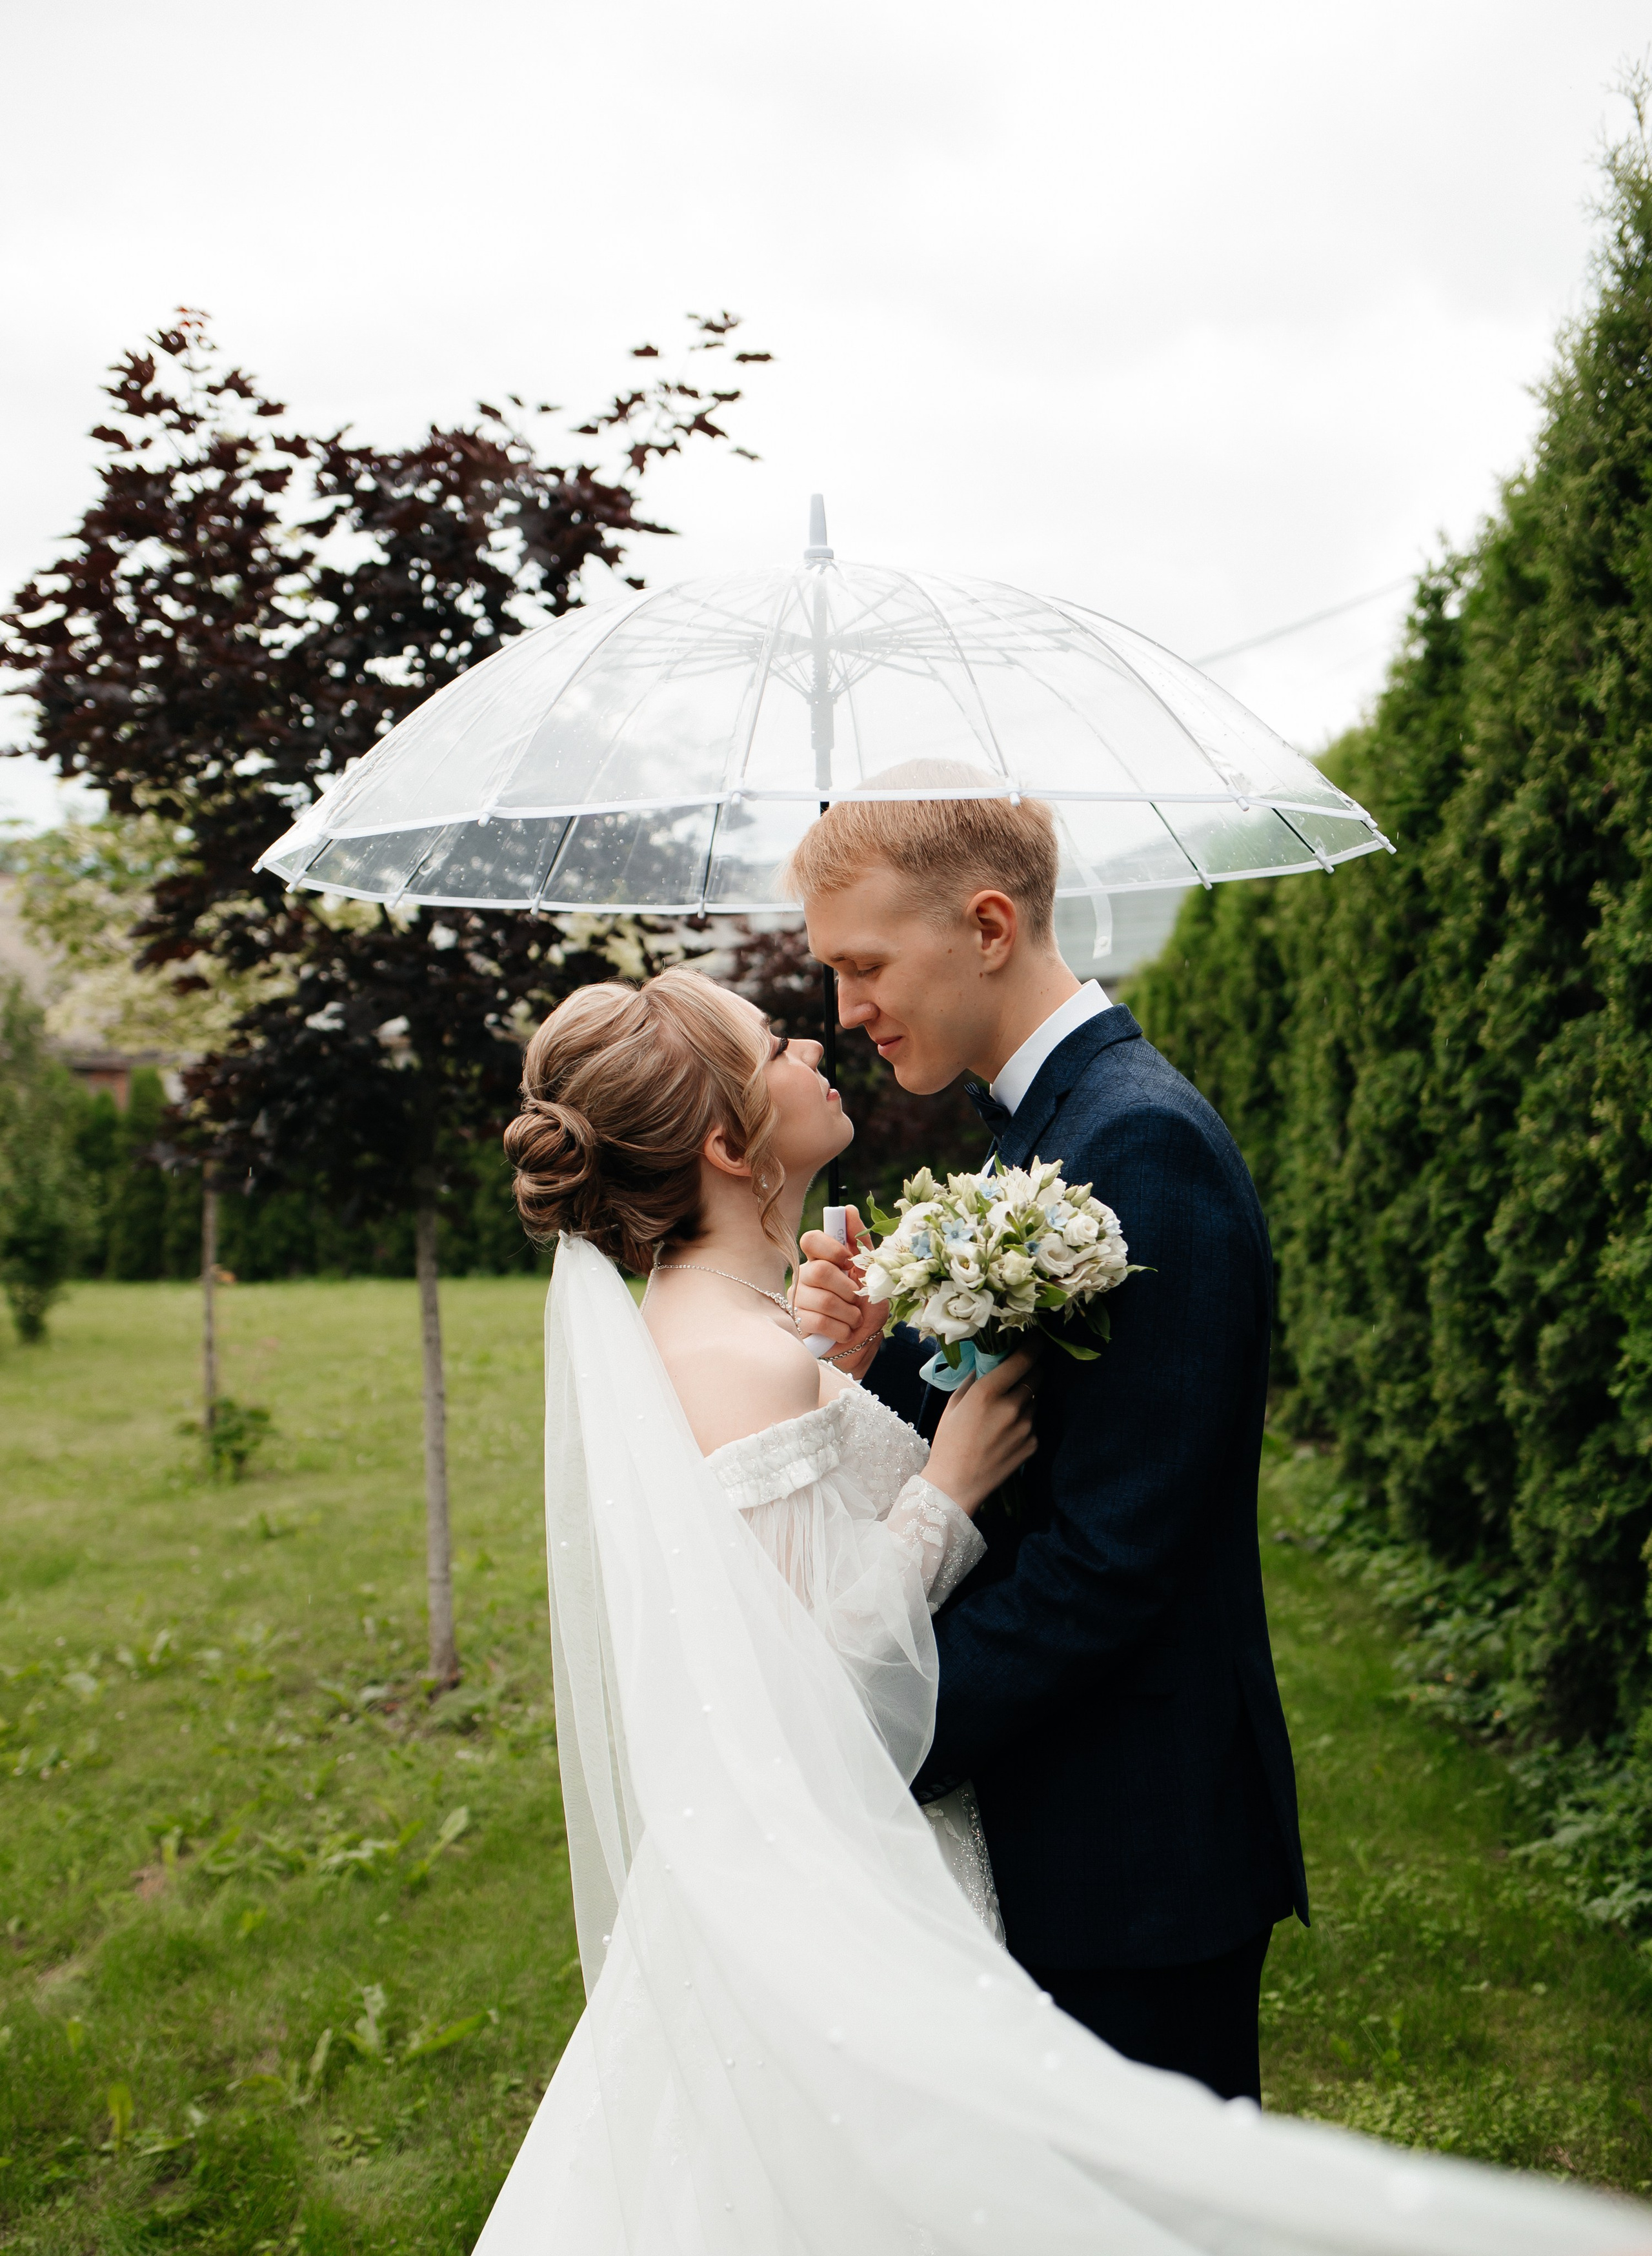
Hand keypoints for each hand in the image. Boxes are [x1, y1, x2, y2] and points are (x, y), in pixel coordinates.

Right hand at [795, 1206, 886, 1377]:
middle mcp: (804, 1277)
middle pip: (820, 1271)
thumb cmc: (867, 1307)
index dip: (831, 1248)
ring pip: (823, 1300)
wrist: (865, 1344)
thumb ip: (860, 1244)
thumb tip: (849, 1210)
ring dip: (849, 1314)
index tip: (848, 1262)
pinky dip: (841, 1329)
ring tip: (853, 1319)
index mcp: (821, 1260)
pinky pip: (818, 1322)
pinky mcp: (797, 1325)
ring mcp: (797, 1301)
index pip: (811, 1239)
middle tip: (856, 1298)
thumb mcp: (872, 1274)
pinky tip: (843, 1332)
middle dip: (848, 1289)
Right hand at [925, 1346, 1040, 1516]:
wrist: (956, 1485)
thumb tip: (988, 1359)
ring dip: (1026, 1397)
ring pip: (1035, 1399)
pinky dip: (1024, 1421)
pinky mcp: (1033, 1444)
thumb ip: (974, 1378)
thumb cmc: (949, 1441)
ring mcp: (1026, 1427)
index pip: (1023, 1359)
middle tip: (1019, 1372)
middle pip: (1037, 1376)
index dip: (1033, 1345)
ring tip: (1005, 1410)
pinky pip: (1033, 1423)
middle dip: (1031, 1369)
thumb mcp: (954, 1404)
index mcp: (988, 1392)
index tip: (1036, 1338)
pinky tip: (1006, 1432)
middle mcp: (1012, 1406)